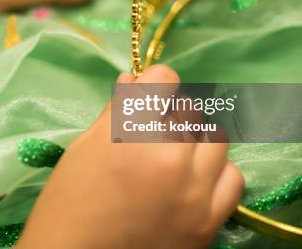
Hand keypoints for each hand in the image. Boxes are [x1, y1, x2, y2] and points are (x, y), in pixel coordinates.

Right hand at [17, 65, 243, 248]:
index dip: (151, 87)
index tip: (144, 100)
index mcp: (133, 132)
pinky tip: (191, 182)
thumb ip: (117, 109)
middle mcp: (171, 156)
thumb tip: (137, 79)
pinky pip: (232, 178)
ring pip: (216, 139)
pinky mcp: (209, 221)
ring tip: (172, 159)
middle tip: (149, 135)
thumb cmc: (69, 200)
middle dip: (169, 115)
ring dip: (194, 142)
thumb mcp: (85, 145)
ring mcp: (195, 191)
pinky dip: (214, 173)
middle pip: (190, 109)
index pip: (165, 79)